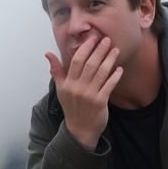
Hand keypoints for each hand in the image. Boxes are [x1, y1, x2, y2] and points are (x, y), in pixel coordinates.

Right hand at [45, 35, 121, 149]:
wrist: (79, 130)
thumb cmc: (71, 107)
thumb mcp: (60, 89)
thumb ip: (56, 70)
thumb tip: (48, 53)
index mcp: (68, 83)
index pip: (76, 61)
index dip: (85, 48)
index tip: (93, 38)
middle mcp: (78, 88)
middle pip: (90, 64)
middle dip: (99, 50)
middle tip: (107, 40)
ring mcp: (89, 95)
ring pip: (101, 73)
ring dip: (109, 60)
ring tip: (115, 50)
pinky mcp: (100, 102)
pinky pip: (109, 85)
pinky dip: (115, 76)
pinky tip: (119, 69)